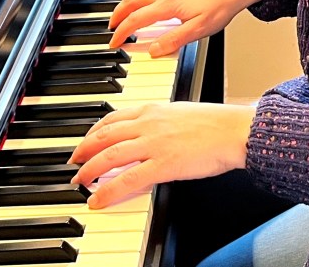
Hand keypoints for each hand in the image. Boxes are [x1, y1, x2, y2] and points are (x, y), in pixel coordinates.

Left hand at [69, 101, 255, 208]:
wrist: (234, 130)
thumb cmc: (216, 124)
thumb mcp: (181, 113)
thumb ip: (161, 121)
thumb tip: (148, 132)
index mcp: (153, 109)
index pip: (113, 117)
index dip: (94, 131)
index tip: (86, 140)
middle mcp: (149, 123)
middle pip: (105, 135)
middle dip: (84, 149)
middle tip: (74, 162)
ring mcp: (154, 143)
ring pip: (110, 155)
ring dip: (89, 169)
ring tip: (78, 181)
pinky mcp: (163, 164)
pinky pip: (127, 179)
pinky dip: (108, 190)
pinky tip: (97, 199)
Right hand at [109, 0, 265, 56]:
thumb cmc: (219, 8)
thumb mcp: (198, 30)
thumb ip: (174, 40)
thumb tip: (153, 50)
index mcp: (167, 5)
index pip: (136, 19)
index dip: (121, 32)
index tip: (114, 43)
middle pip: (130, 1)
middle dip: (117, 16)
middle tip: (111, 29)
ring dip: (124, 2)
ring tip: (120, 15)